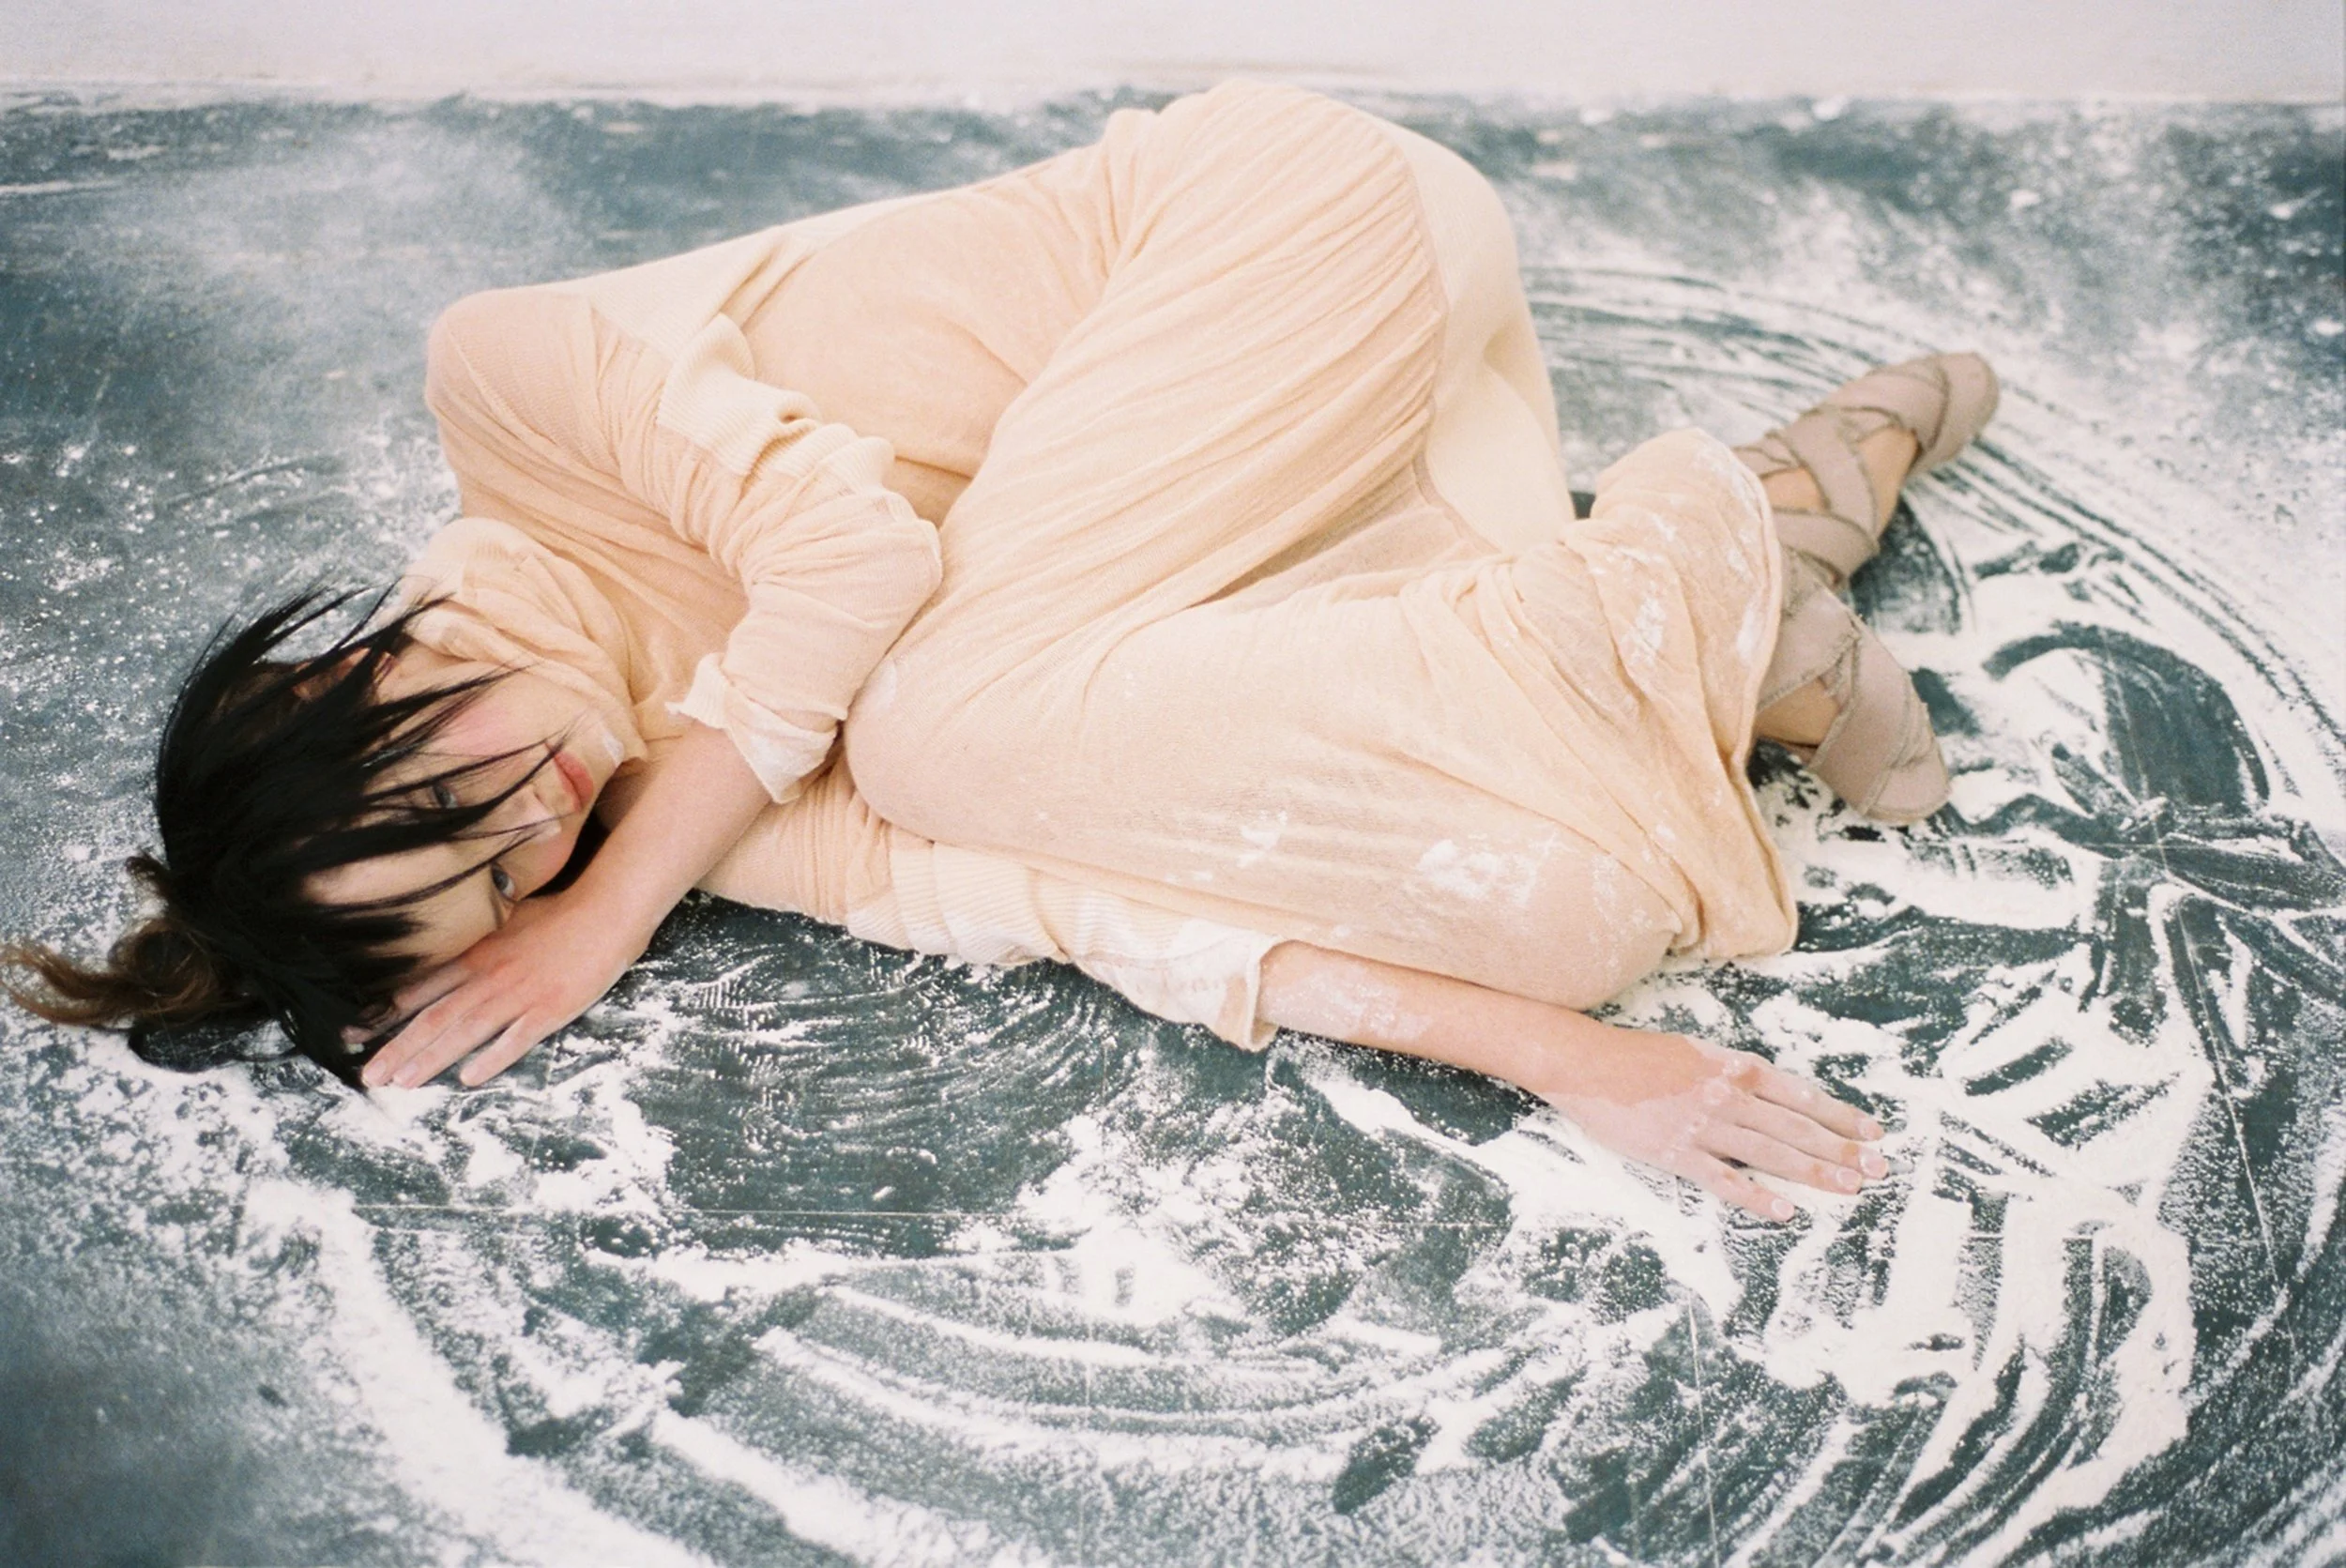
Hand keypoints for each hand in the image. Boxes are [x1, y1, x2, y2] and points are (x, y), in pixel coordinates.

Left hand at [359, 889, 649, 1089]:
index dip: (383, 1015)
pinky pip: (517, 1038)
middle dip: (397, 1048)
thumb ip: (477, 943)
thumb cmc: (559, 914)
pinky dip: (492, 1058)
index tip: (352, 1035)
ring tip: (402, 1083)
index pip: (420, 989)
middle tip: (367, 1077)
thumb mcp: (507, 921)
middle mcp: (489, 975)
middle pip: (434, 1016)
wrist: (606, 910)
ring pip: (466, 1030)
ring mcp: (519, 993)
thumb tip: (450, 959)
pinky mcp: (550, 1008)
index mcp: (476, 954)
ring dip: (431, 1058)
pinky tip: (469, 1078)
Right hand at [1540, 1028, 1886, 1221]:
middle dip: (1841, 1150)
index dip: (1840, 1116)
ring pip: (1772, 1153)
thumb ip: (1734, 1074)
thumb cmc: (1638, 1056)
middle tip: (1878, 1170)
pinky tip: (1784, 1211)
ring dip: (1814, 1173)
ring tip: (1850, 1189)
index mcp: (1734, 1067)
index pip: (1801, 1095)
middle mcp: (1727, 1096)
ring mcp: (1703, 1126)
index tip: (1872, 1132)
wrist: (1587, 1064)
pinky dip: (1756, 1197)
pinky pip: (1725, 1180)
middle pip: (1796, 1127)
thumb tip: (1770, 1097)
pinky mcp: (1677, 1153)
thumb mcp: (1696, 1052)